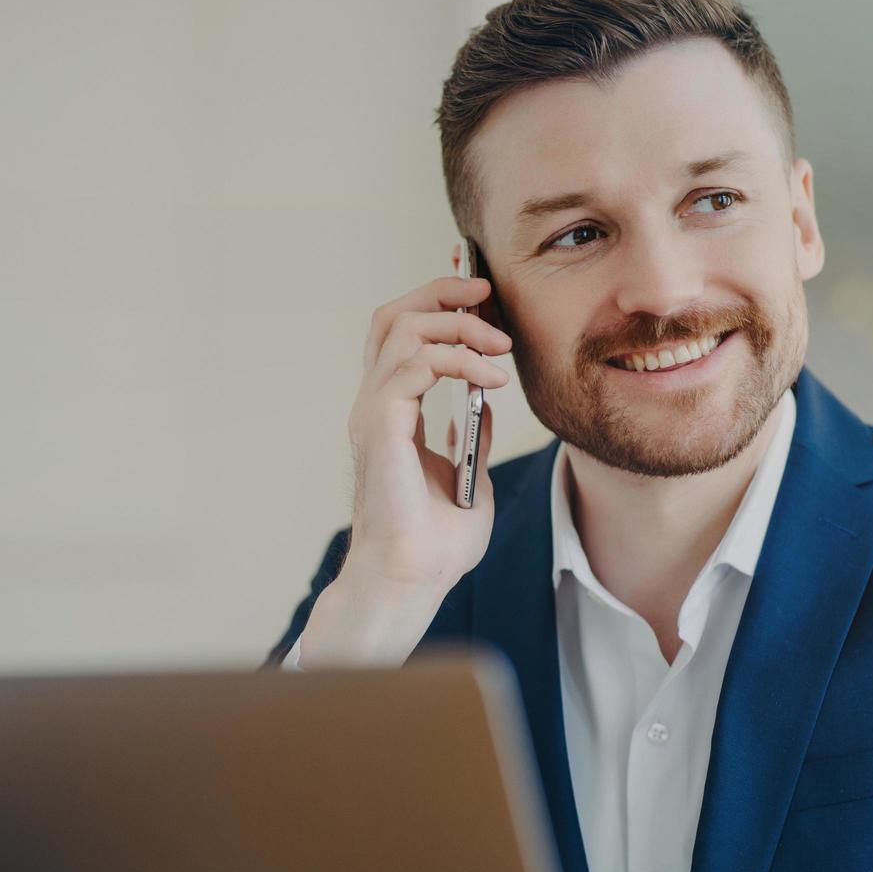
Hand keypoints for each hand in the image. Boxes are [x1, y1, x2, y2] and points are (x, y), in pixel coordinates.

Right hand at [298, 264, 511, 665]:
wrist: (415, 578)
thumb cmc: (435, 544)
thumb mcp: (470, 477)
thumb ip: (472, 437)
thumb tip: (484, 405)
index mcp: (390, 414)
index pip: (402, 337)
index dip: (437, 305)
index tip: (483, 298)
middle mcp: (375, 405)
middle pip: (392, 317)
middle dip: (440, 292)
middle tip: (486, 292)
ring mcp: (373, 412)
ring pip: (402, 330)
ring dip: (458, 326)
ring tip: (499, 346)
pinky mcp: (381, 425)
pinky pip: (416, 365)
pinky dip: (459, 360)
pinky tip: (491, 379)